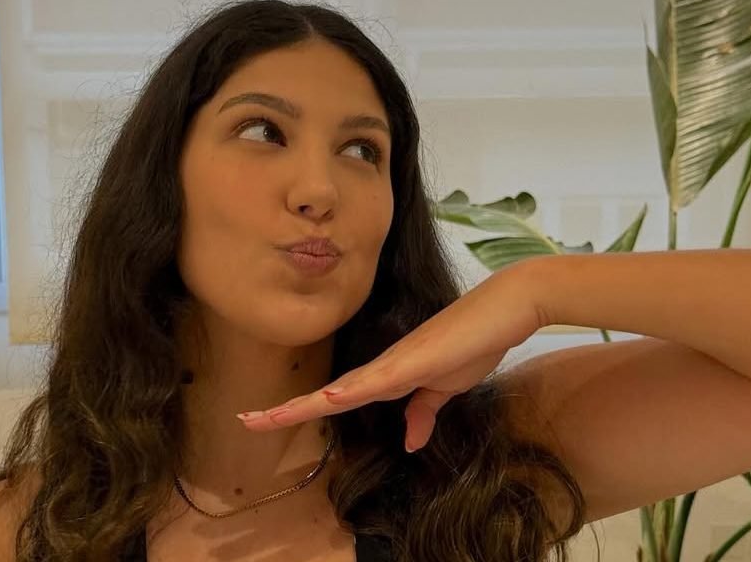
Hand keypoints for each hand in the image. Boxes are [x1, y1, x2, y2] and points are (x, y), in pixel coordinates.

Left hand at [237, 264, 544, 451]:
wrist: (505, 309)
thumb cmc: (474, 342)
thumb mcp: (446, 389)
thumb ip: (424, 412)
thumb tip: (410, 441)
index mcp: (386, 377)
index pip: (336, 398)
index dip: (302, 408)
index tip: (266, 418)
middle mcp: (381, 368)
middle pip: (327, 394)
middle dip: (287, 409)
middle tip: (246, 421)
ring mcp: (395, 362)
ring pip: (342, 388)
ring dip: (306, 403)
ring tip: (269, 417)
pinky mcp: (415, 360)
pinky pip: (378, 380)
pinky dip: (352, 391)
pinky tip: (330, 399)